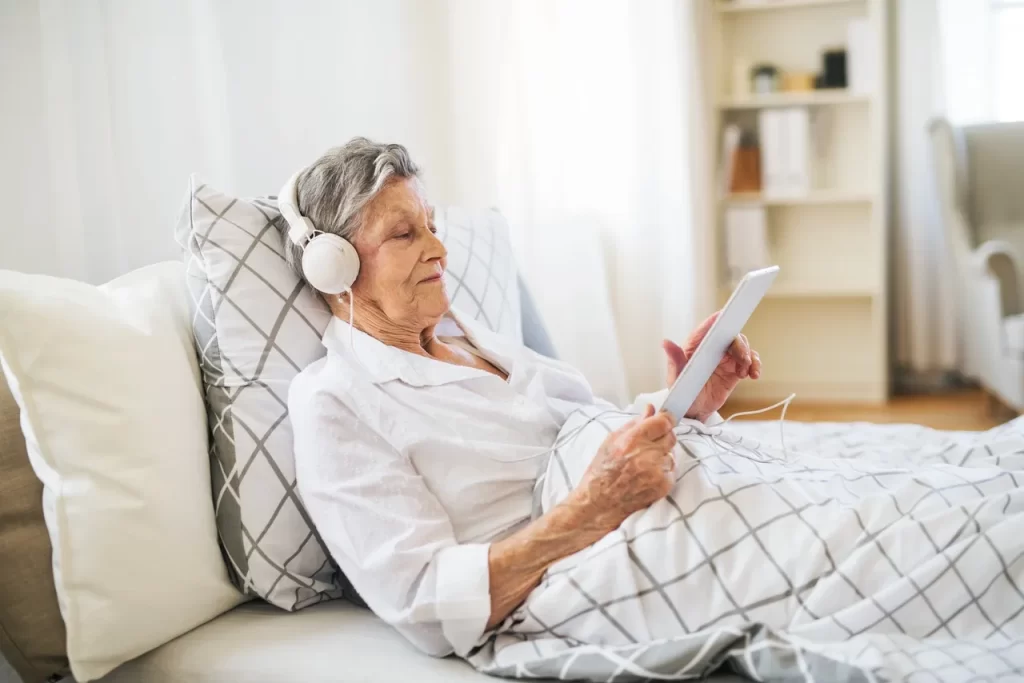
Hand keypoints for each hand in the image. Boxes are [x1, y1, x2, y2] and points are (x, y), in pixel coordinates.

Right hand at [568, 405, 676, 531]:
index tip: (664, 420)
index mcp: (632, 441)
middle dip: (662, 437)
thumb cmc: (601, 472)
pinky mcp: (664, 485)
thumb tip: (650, 410)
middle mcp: (647, 455)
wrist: (600, 503)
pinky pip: (672, 469)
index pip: (663, 422)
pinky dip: (663, 470)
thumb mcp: (611, 441)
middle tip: (649, 444)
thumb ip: (634, 424)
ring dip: (663, 455)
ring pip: (672, 453)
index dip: (665, 419)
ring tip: (645, 462)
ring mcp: (657, 471)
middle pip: (671, 436)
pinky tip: (648, 474)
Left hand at [663, 312, 760, 421]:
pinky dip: (755, 366)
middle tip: (743, 359)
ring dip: (749, 356)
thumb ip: (674, 360)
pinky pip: (750, 362)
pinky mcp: (735, 369)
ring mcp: (725, 358)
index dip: (720, 319)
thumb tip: (666, 343)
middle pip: (730, 336)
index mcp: (696, 345)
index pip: (708, 327)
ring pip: (743, 347)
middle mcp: (712, 348)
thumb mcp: (676, 378)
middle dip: (740, 345)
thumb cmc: (681, 392)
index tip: (729, 317)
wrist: (693, 411)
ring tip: (746, 371)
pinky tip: (753, 375)